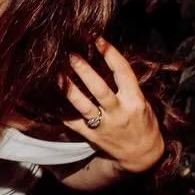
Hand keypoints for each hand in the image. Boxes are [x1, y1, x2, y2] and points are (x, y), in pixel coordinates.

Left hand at [61, 38, 164, 173]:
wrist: (141, 154)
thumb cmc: (142, 122)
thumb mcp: (142, 102)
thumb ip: (126, 86)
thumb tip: (106, 61)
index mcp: (135, 100)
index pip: (122, 73)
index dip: (110, 54)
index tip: (97, 40)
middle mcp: (119, 112)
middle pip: (99, 89)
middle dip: (84, 71)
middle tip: (71, 55)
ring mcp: (105, 125)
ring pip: (83, 106)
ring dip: (69, 89)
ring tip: (57, 74)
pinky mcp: (92, 136)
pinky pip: (74, 122)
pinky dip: (62, 111)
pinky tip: (51, 99)